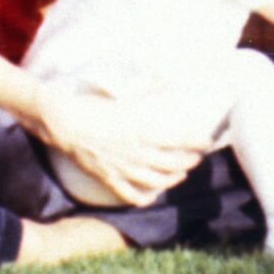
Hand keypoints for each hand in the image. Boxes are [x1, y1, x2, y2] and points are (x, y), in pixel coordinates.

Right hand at [31, 81, 215, 206]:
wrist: (65, 122)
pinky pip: (131, 195)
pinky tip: (151, 196)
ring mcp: (125, 169)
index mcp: (145, 130)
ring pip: (158, 182)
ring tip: (180, 175)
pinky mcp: (110, 179)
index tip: (208, 140)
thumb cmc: (95, 105)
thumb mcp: (126, 95)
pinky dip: (144, 198)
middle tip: (196, 158)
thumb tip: (167, 75)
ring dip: (173, 180)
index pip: (182, 139)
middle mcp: (139, 153)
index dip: (198, 141)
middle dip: (190, 162)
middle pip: (175, 164)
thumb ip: (150, 87)